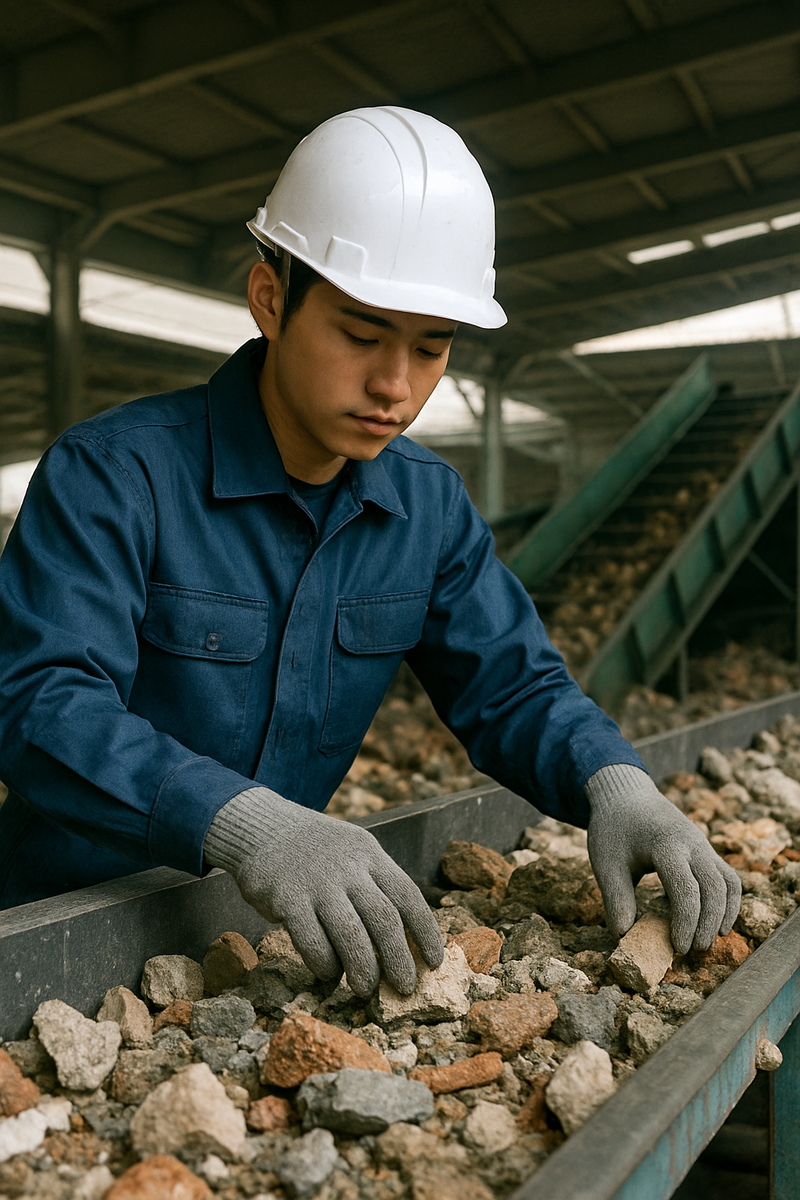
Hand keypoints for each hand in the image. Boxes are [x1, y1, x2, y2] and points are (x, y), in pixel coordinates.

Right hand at [204, 787, 443, 996]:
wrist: (262, 828)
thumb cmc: (314, 850)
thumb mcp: (353, 851)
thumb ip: (375, 883)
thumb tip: (403, 937)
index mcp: (370, 854)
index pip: (408, 895)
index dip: (426, 931)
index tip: (435, 960)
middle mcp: (348, 868)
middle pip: (384, 920)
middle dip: (399, 960)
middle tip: (405, 987)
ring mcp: (318, 883)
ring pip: (352, 936)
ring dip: (363, 969)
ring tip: (366, 989)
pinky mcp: (287, 899)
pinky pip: (313, 941)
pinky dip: (325, 964)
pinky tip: (328, 974)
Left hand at [585, 764, 740, 953]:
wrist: (626, 794)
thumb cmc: (613, 831)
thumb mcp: (606, 863)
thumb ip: (616, 898)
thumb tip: (623, 937)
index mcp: (665, 845)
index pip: (686, 889)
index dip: (685, 922)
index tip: (677, 947)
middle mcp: (691, 843)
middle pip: (714, 888)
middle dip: (707, 923)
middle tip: (692, 951)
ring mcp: (702, 844)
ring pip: (727, 882)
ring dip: (723, 914)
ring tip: (707, 941)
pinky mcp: (706, 848)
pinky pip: (728, 876)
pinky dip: (728, 900)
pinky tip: (717, 923)